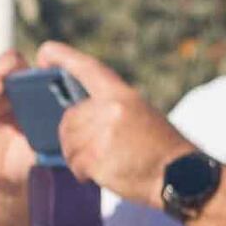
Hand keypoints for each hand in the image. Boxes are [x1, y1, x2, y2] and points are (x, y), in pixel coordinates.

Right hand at [0, 51, 45, 207]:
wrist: (6, 178)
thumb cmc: (32, 157)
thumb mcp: (49, 144)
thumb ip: (59, 132)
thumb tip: (78, 124)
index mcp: (35, 91)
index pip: (35, 67)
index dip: (36, 62)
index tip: (43, 66)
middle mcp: (12, 88)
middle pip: (10, 63)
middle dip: (9, 63)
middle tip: (12, 69)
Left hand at [29, 41, 181, 206]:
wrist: (181, 174)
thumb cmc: (161, 149)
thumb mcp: (141, 114)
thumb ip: (111, 110)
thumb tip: (82, 115)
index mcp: (123, 95)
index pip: (88, 69)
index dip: (64, 58)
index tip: (45, 51)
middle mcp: (111, 109)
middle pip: (68, 119)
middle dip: (75, 138)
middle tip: (97, 151)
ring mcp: (103, 132)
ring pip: (68, 143)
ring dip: (79, 157)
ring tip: (105, 162)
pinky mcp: (97, 157)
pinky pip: (74, 164)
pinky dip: (84, 173)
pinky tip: (104, 174)